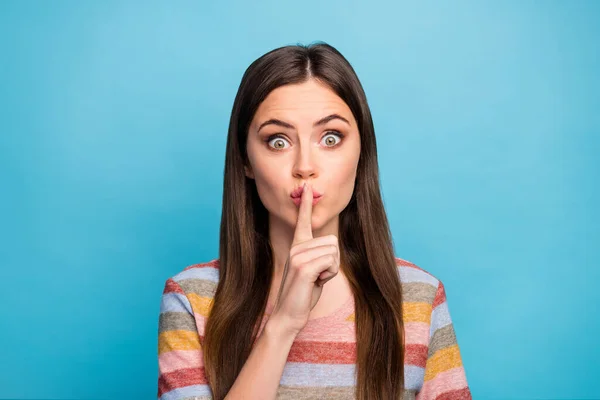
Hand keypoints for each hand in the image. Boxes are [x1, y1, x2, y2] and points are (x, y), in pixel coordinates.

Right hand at [269, 183, 340, 335]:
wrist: (289, 315)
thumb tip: (331, 248)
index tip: (307, 187)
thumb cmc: (303, 294)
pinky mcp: (303, 267)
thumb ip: (319, 257)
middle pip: (333, 242)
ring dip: (332, 269)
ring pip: (334, 252)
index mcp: (297, 246)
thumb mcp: (312, 271)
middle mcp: (296, 248)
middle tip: (318, 276)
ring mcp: (298, 256)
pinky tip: (316, 283)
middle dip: (333, 261)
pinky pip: (331, 262)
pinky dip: (329, 274)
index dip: (305, 203)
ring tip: (316, 280)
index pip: (303, 220)